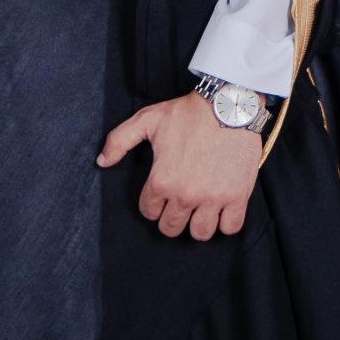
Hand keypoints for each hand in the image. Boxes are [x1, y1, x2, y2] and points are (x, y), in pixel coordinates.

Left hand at [96, 93, 259, 239]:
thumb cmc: (188, 112)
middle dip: (172, 219)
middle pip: (172, 228)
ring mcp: (213, 198)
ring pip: (201, 233)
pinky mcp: (237, 196)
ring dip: (198, 224)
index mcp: (162, 180)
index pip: (149, 212)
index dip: (152, 204)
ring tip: (199, 210)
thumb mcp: (147, 119)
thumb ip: (119, 140)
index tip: (160, 196)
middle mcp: (185, 194)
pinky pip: (231, 227)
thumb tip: (102, 161)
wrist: (229, 105)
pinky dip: (226, 223)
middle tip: (178, 205)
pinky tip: (221, 210)